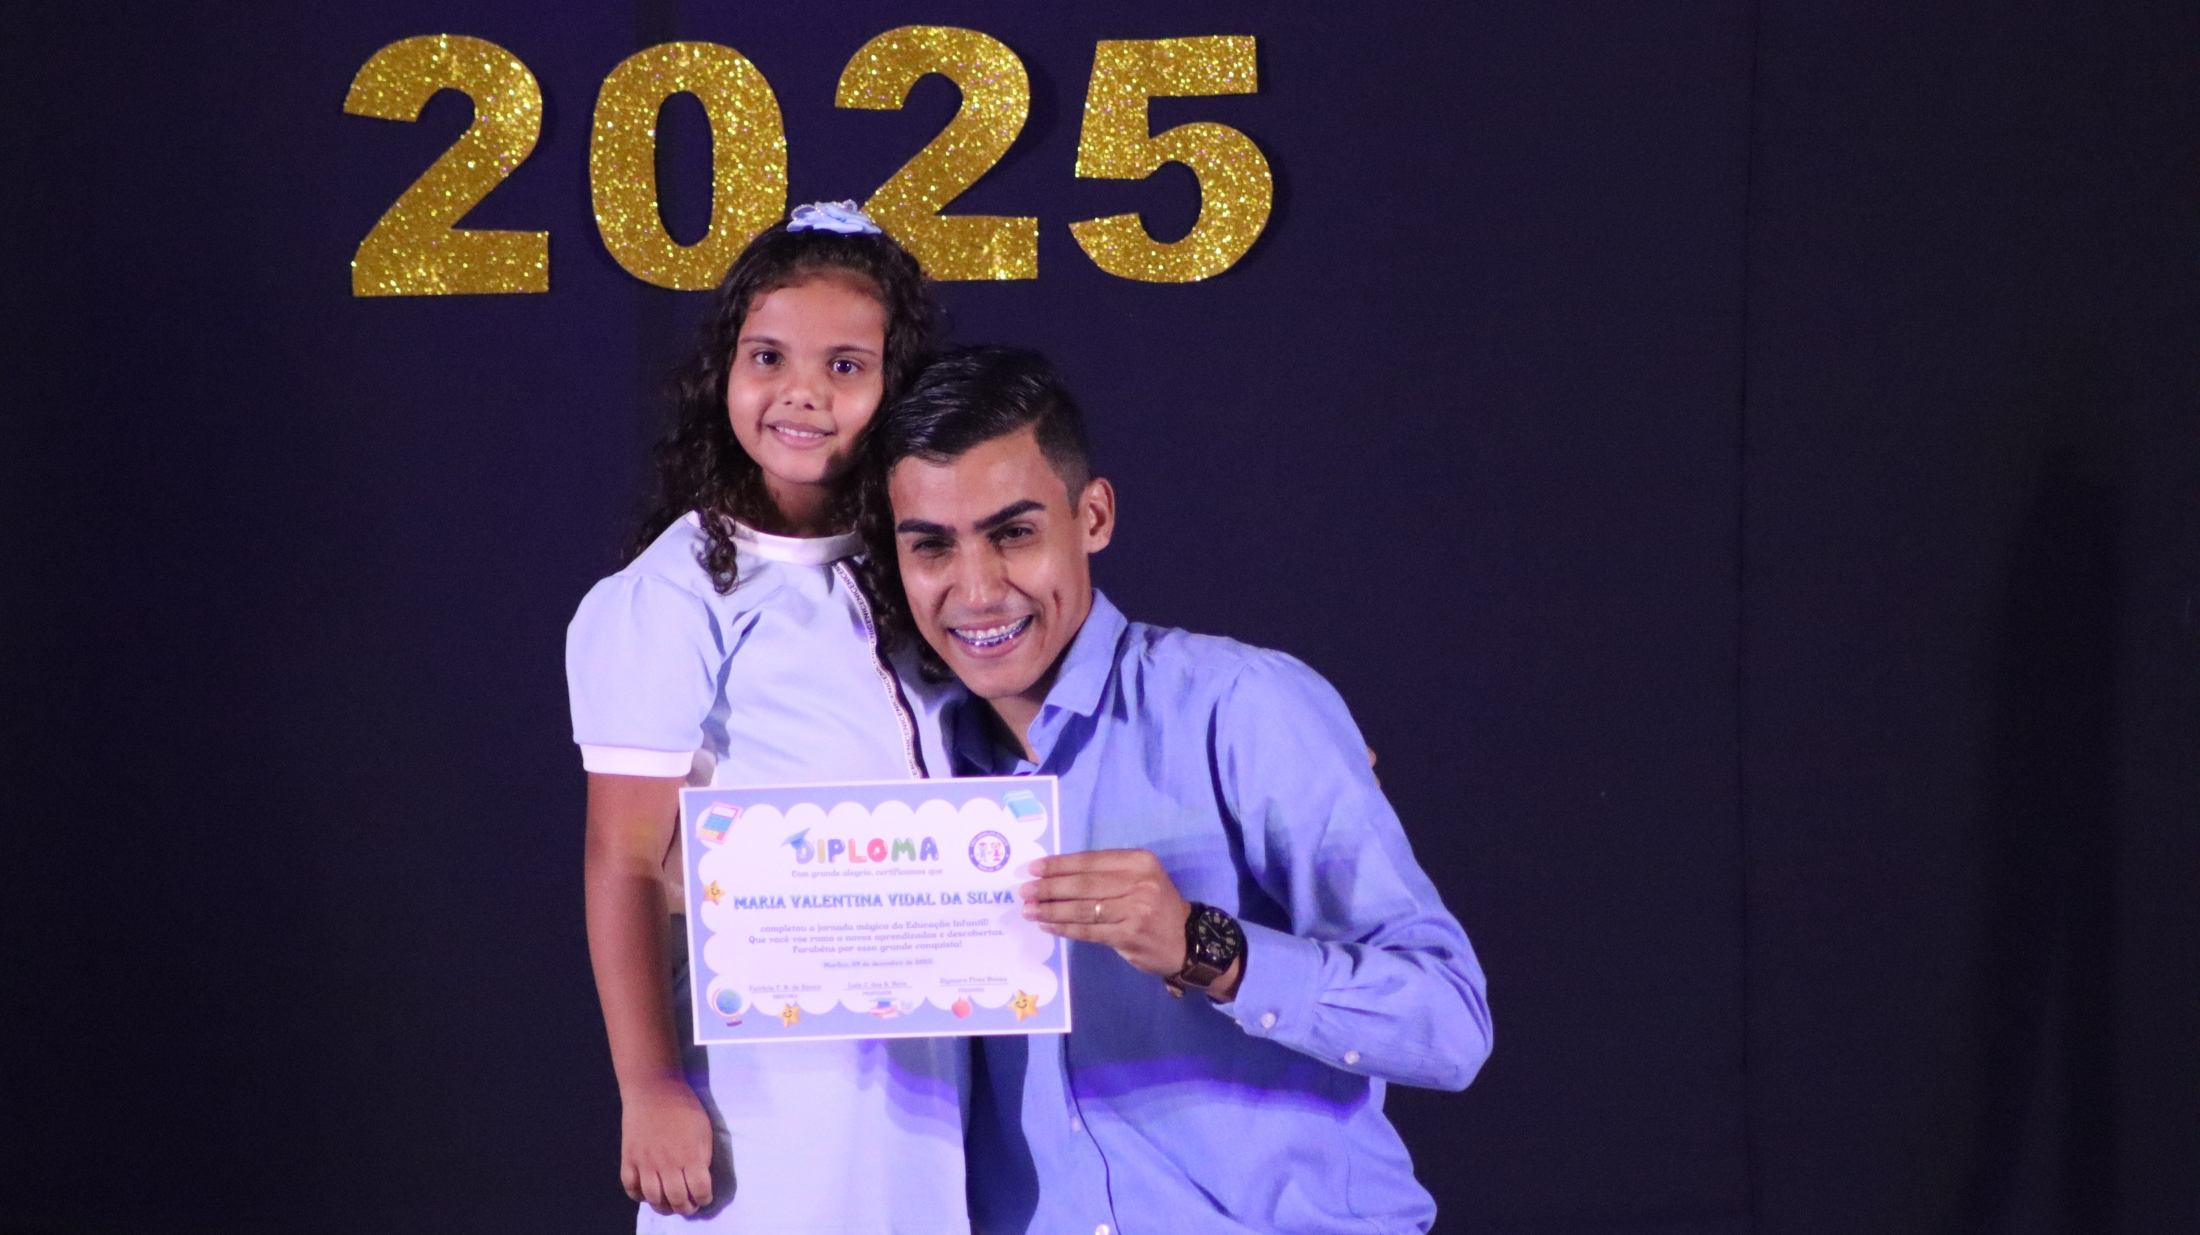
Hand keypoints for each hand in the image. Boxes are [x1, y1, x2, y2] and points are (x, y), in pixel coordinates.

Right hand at [620, 1074, 715, 1215]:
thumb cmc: (684, 1106)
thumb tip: (700, 1177)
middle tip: (688, 1206)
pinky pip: (630, 1187)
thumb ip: (702, 1156)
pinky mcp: (629, 1158)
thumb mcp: (703, 1130)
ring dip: (663, 1207)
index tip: (704, 1197)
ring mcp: (645, 1163)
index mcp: (690, 1156)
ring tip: (669, 1204)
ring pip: (653, 1198)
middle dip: (685, 1208)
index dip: (704, 1198)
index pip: (699, 1190)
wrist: (654, 1089)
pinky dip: (638, 1195)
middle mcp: (667, 1164)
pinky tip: (647, 1193)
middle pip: (676, 1199)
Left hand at [1020, 849, 1190, 977]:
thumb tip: (1056, 875)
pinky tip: (1048, 925)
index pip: (1090, 861)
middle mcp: (1139, 882)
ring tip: (1029, 910)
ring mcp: (1136, 910)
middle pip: (1083, 884)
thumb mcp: (1140, 879)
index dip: (1058, 865)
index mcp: (1139, 861)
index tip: (1033, 868)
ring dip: (1051, 909)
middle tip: (1024, 891)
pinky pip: (1089, 931)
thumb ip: (1105, 875)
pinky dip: (1065, 928)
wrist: (1188, 941)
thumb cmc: (1156, 907)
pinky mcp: (1129, 935)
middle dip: (1049, 888)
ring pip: (1083, 908)